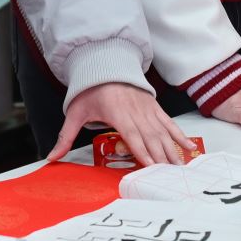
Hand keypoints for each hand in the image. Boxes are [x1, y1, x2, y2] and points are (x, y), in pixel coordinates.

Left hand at [48, 81, 197, 165]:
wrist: (105, 64)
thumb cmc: (90, 90)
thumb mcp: (75, 112)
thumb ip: (66, 136)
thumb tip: (52, 157)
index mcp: (117, 113)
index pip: (132, 135)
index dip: (142, 151)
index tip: (151, 166)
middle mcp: (136, 111)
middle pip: (150, 137)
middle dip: (160, 157)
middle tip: (169, 175)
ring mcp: (147, 109)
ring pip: (162, 132)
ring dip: (171, 150)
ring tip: (180, 167)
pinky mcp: (154, 107)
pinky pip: (169, 123)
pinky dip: (179, 135)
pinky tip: (189, 146)